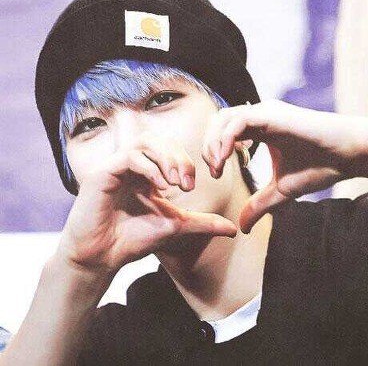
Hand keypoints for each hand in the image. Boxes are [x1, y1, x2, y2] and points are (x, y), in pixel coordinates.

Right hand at [57, 133, 236, 277]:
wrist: (104, 257)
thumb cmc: (134, 239)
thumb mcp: (176, 226)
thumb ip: (203, 223)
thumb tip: (234, 229)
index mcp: (147, 172)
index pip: (170, 149)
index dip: (185, 161)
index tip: (190, 186)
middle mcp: (132, 165)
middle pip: (159, 140)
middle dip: (178, 157)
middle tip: (186, 182)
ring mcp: (117, 167)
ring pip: (144, 142)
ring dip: (165, 158)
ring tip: (173, 182)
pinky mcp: (103, 172)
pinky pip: (129, 156)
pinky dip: (148, 167)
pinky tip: (158, 186)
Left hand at [202, 99, 367, 232]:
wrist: (348, 156)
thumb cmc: (319, 167)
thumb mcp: (281, 191)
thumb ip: (259, 205)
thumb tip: (243, 228)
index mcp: (259, 129)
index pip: (223, 132)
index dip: (213, 152)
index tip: (218, 174)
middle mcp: (259, 117)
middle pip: (218, 122)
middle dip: (209, 146)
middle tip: (215, 171)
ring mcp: (266, 113)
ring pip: (225, 118)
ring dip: (215, 142)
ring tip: (218, 166)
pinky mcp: (274, 114)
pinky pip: (240, 120)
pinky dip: (227, 137)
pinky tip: (227, 157)